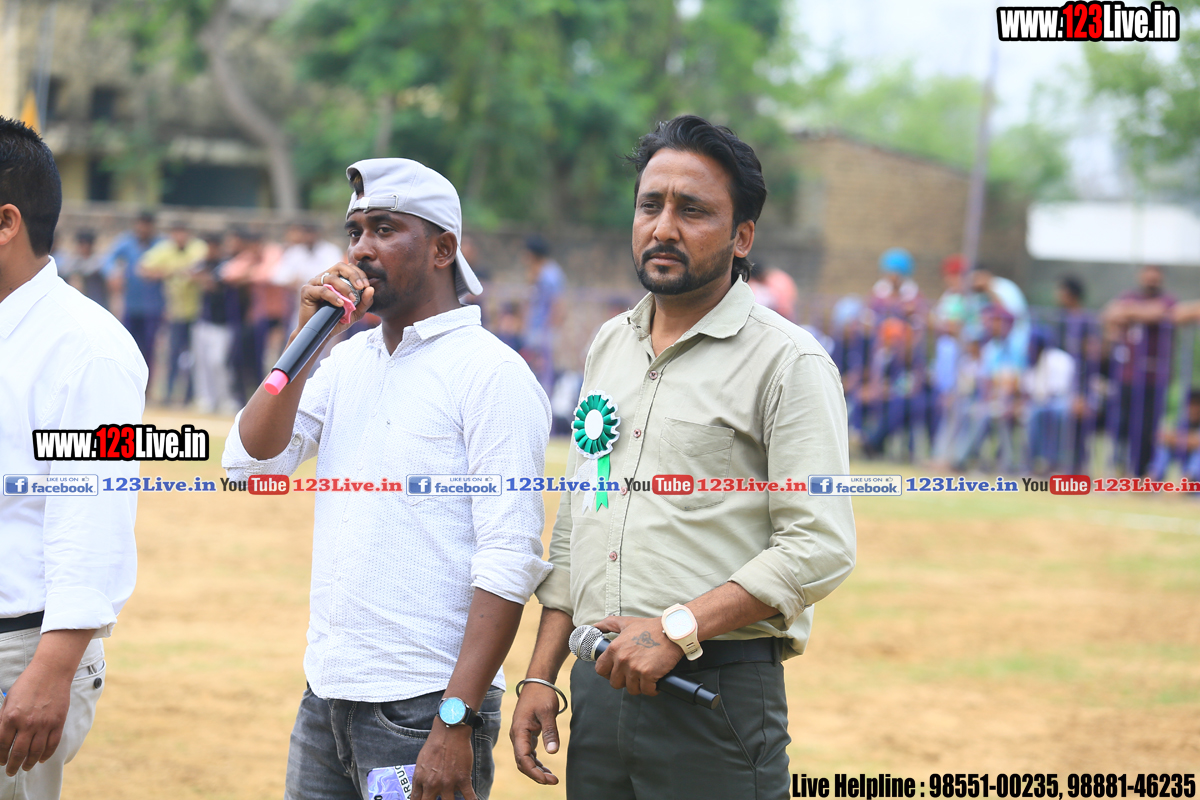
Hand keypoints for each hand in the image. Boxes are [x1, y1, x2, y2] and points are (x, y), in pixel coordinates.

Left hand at [0, 661, 72, 775]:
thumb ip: (3, 719)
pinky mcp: (58, 723)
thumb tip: (0, 737)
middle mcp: (27, 724)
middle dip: (13, 765)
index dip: (0, 756)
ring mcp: (44, 724)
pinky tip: (40, 759)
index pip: (2, 745)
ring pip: (35, 752)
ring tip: (26, 767)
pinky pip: (52, 744)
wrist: (51, 672)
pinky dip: (46, 755)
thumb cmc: (27, 684)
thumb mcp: (8, 700)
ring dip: (29, 763)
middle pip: (18, 753)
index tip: (1, 762)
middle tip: (11, 771)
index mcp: (11, 717)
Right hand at [296, 263, 374, 335]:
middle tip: (361, 287)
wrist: (321, 333)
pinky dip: (333, 296)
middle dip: (353, 275)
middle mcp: (324, 277)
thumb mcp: (355, 313)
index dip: (359, 273)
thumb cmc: (336, 321)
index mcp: (335, 279)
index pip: (348, 267)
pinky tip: (340, 304)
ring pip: (331, 278)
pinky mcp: (306, 291)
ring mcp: (314, 283)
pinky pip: (321, 290)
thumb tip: (371, 289)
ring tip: (351, 299)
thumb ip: (364, 302)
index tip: (366, 285)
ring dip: (344, 287)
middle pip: (340, 266)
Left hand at [412, 722, 474, 799]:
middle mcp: (432, 784)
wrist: (450, 731)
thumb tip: (422, 788)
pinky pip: (469, 797)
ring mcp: (448, 783)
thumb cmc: (435, 743)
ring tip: (452, 799)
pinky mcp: (462, 779)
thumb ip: (420, 777)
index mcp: (420, 779)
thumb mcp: (421, 761)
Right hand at [509, 683, 559, 784]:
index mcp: (519, 731)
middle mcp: (517, 736)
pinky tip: (546, 768)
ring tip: (552, 778)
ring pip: (525, 760)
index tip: (547, 779)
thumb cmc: (542, 695)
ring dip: (537, 770)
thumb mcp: (548, 712)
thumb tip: (553, 752)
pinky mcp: (526, 735)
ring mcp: (521, 736)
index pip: (523, 758)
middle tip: (553, 781)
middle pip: (522, 762)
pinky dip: (536, 762)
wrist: (537, 682)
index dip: (534, 771)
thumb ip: (550, 732)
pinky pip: (528, 753)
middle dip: (536, 774)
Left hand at [593, 616, 683, 696]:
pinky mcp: (648, 675)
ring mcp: (635, 668)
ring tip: (645, 678)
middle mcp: (622, 659)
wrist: (672, 631)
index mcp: (614, 649)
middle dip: (624, 681)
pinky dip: (652, 689)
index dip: (608, 673)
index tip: (616, 672)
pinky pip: (647, 691)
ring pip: (631, 689)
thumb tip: (595, 626)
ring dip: (639, 686)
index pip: (600, 670)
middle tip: (633, 675)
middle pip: (615, 683)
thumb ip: (609, 624)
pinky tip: (655, 682)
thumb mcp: (627, 622)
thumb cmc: (651, 628)